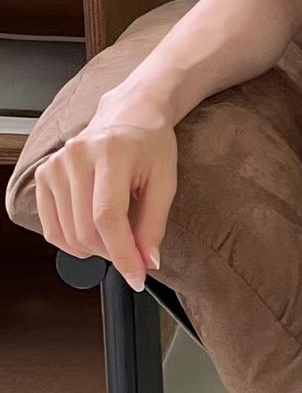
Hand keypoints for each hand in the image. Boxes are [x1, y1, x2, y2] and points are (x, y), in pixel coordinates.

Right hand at [34, 90, 177, 291]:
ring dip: (95, 249)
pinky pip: (52, 227)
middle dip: (113, 253)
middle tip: (133, 255)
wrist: (129, 115)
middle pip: (86, 230)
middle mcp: (77, 156)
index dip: (122, 254)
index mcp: (112, 154)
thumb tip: (147, 262)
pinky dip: (72, 241)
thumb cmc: (151, 145)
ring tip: (116, 238)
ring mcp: (56, 164)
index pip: (108, 218)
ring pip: (68, 233)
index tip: (137, 277)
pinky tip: (93, 234)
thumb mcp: (166, 181)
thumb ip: (155, 224)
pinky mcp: (45, 173)